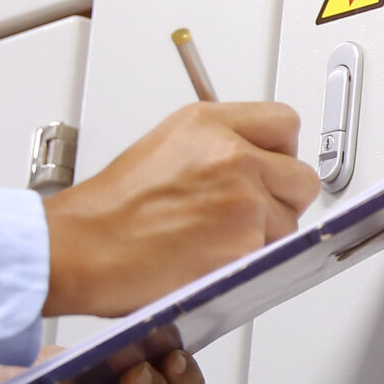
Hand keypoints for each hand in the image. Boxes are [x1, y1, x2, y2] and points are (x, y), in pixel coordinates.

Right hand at [41, 102, 318, 316]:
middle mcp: (232, 155)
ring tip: (218, 238)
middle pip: (301, 176)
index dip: (281, 151)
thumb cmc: (110, 210)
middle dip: (282, 198)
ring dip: (266, 234)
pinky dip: (251, 260)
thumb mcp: (166, 147)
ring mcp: (243, 198)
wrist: (83, 247)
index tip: (273, 166)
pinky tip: (215, 256)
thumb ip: (217, 146)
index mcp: (209, 123)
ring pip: (290, 220)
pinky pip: (273, 253)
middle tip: (252, 211)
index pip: (284, 124)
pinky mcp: (245, 242)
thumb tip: (255, 161)